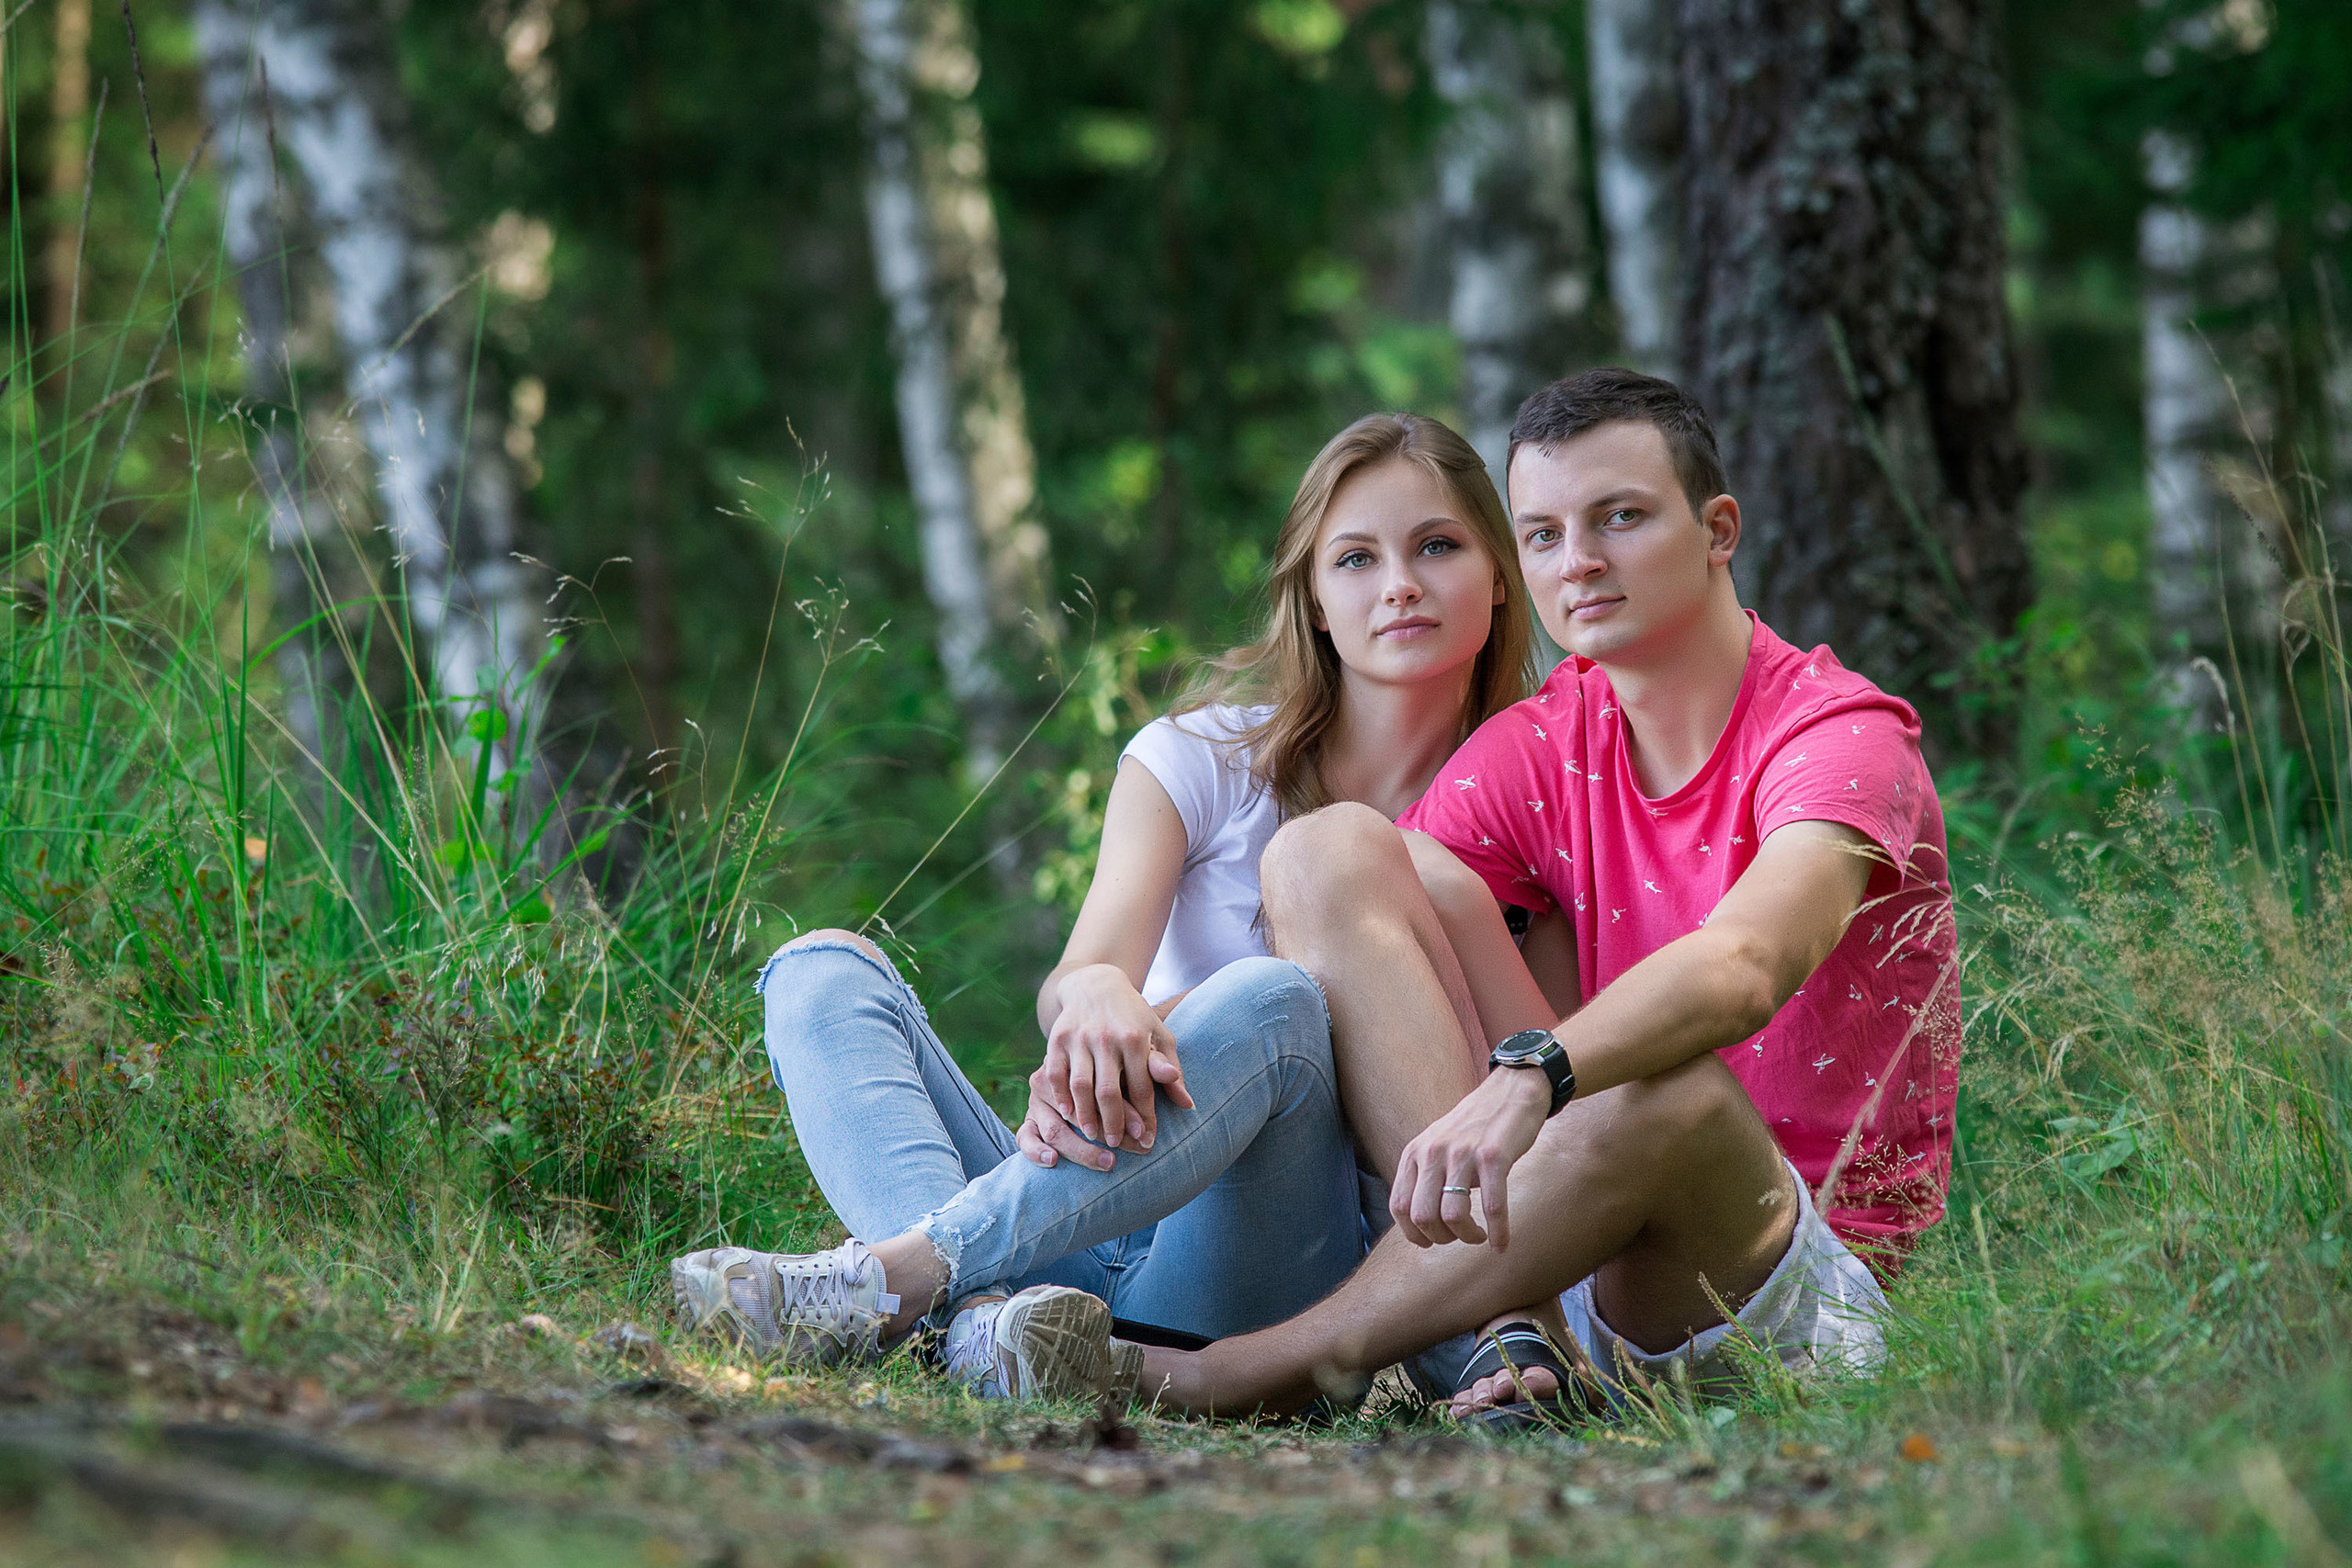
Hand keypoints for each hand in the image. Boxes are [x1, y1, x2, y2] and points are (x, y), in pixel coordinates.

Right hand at [1028, 965, 1193, 1162]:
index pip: (1142, 1087)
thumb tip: (1187, 1105)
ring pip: (1080, 1085)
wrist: (1096, 984)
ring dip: (1086, 1115)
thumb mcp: (1158, 1035)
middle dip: (1114, 1123)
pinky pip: (1056, 1074)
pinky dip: (1061, 1096)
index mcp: (1135, 1038)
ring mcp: (1079, 1038)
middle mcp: (1106, 1038)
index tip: (1147, 1139)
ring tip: (1093, 1136)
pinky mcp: (1057, 1039)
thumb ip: (1170, 1070)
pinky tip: (1068, 1115)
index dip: (1145, 1117)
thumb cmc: (1134, 1017)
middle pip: (1109, 1091)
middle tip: (1117, 1145)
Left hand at [1390, 1067, 1550, 1249]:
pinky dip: (1497, 1232)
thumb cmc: (1475, 1126)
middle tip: (1458, 1237)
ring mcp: (1463, 1153)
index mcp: (1416, 1152)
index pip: (1398, 1206)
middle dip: (1440, 1238)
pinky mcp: (1494, 1156)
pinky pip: (1493, 1206)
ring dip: (1467, 1237)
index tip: (1430, 1241)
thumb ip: (1424, 1173)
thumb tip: (1418, 1220)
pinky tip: (1501, 1244)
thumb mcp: (1437, 1144)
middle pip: (1423, 1216)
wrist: (1510, 1091)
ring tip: (1478, 1236)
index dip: (1412, 1233)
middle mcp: (1434, 1152)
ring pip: (1453, 1215)